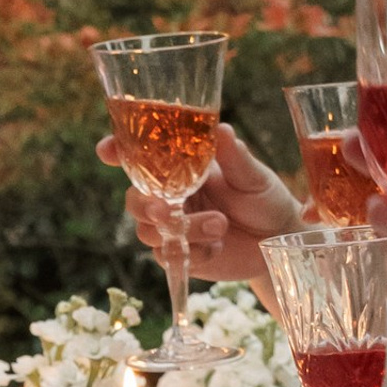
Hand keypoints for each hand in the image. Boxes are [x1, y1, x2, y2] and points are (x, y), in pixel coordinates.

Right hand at [97, 122, 303, 286]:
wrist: (280, 240)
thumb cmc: (265, 199)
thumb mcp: (253, 176)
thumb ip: (234, 158)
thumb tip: (221, 129)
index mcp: (181, 170)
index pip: (140, 158)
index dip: (117, 152)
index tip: (106, 150)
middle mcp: (171, 197)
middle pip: (134, 201)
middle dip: (145, 206)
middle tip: (169, 210)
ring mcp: (173, 228)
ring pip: (148, 232)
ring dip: (181, 230)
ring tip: (219, 226)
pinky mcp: (181, 255)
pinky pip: (167, 257)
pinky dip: (193, 253)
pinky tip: (218, 247)